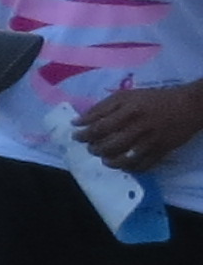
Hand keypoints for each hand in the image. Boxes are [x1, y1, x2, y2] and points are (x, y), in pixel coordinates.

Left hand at [79, 79, 202, 171]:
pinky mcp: (161, 152)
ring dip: (109, 161)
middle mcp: (139, 127)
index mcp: (129, 111)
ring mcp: (151, 142)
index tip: (76, 136)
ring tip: (104, 158)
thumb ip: (101, 108)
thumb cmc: (153, 99)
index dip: (84, 134)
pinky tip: (122, 164)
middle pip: (109, 145)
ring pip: (124, 159)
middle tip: (90, 147)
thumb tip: (78, 121)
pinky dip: (129, 168)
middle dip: (94, 149)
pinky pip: (142, 166)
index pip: (99, 127)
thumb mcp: (126, 96)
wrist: (188, 106)